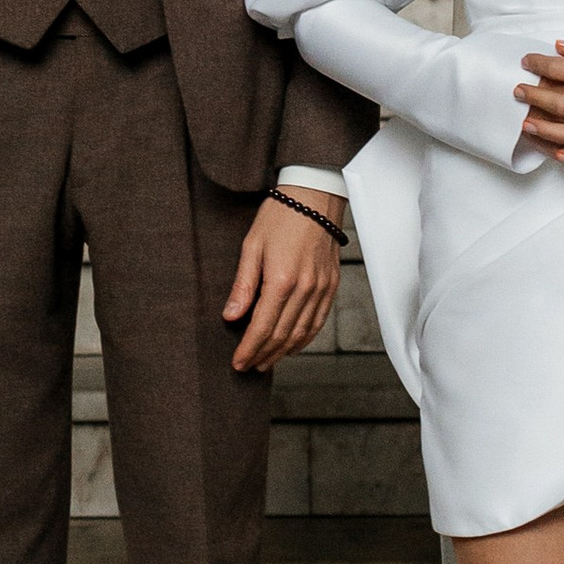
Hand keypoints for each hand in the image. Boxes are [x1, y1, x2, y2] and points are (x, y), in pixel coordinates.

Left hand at [224, 194, 345, 370]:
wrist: (314, 196)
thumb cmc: (279, 216)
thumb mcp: (252, 246)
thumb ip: (243, 286)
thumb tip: (231, 317)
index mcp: (282, 280)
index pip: (262, 328)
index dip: (248, 349)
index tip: (237, 363)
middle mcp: (305, 289)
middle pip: (282, 336)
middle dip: (263, 355)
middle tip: (248, 367)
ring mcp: (321, 289)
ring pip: (302, 333)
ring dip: (283, 352)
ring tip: (266, 362)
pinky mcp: (332, 285)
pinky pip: (318, 321)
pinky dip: (304, 339)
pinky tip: (293, 345)